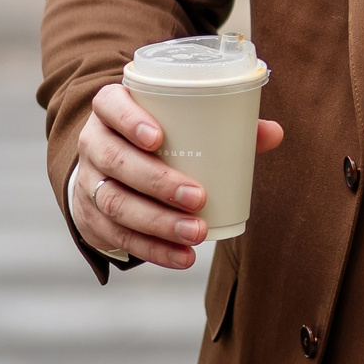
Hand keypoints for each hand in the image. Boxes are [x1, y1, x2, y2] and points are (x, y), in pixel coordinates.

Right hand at [68, 81, 284, 269]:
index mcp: (111, 110)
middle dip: (157, 182)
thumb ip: (224, 126)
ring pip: (115, 203)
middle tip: (197, 197)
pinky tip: (182, 257)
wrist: (107, 170)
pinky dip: (152, 250)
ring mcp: (88, 182)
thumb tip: (274, 133)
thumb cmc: (157, 139)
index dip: (130, 121)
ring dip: (157, 222)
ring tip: (195, 232)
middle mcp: (93, 143)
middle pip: (116, 161)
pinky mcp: (91, 219)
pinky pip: (118, 237)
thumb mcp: (178, 124)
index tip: (159, 139)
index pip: (111, 105)